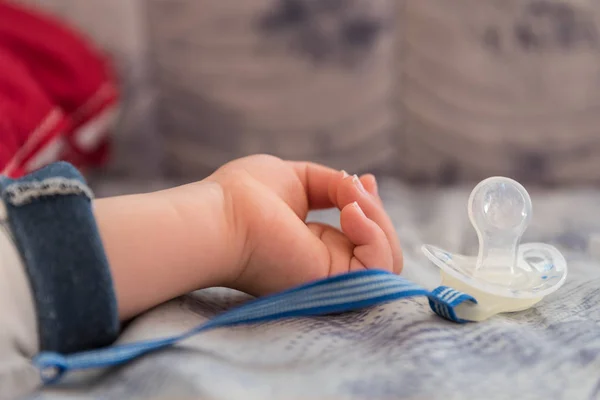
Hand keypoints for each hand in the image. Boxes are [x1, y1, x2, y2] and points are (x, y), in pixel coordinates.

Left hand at [95, 154, 402, 319]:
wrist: (219, 216)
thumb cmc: (243, 195)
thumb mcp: (297, 179)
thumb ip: (332, 185)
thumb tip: (361, 186)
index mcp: (315, 245)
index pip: (363, 237)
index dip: (371, 208)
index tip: (362, 180)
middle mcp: (326, 265)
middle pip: (381, 248)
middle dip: (378, 212)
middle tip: (358, 185)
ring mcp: (331, 277)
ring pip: (388, 260)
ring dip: (380, 221)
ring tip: (352, 201)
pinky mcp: (332, 282)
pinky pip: (379, 265)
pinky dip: (375, 233)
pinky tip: (350, 211)